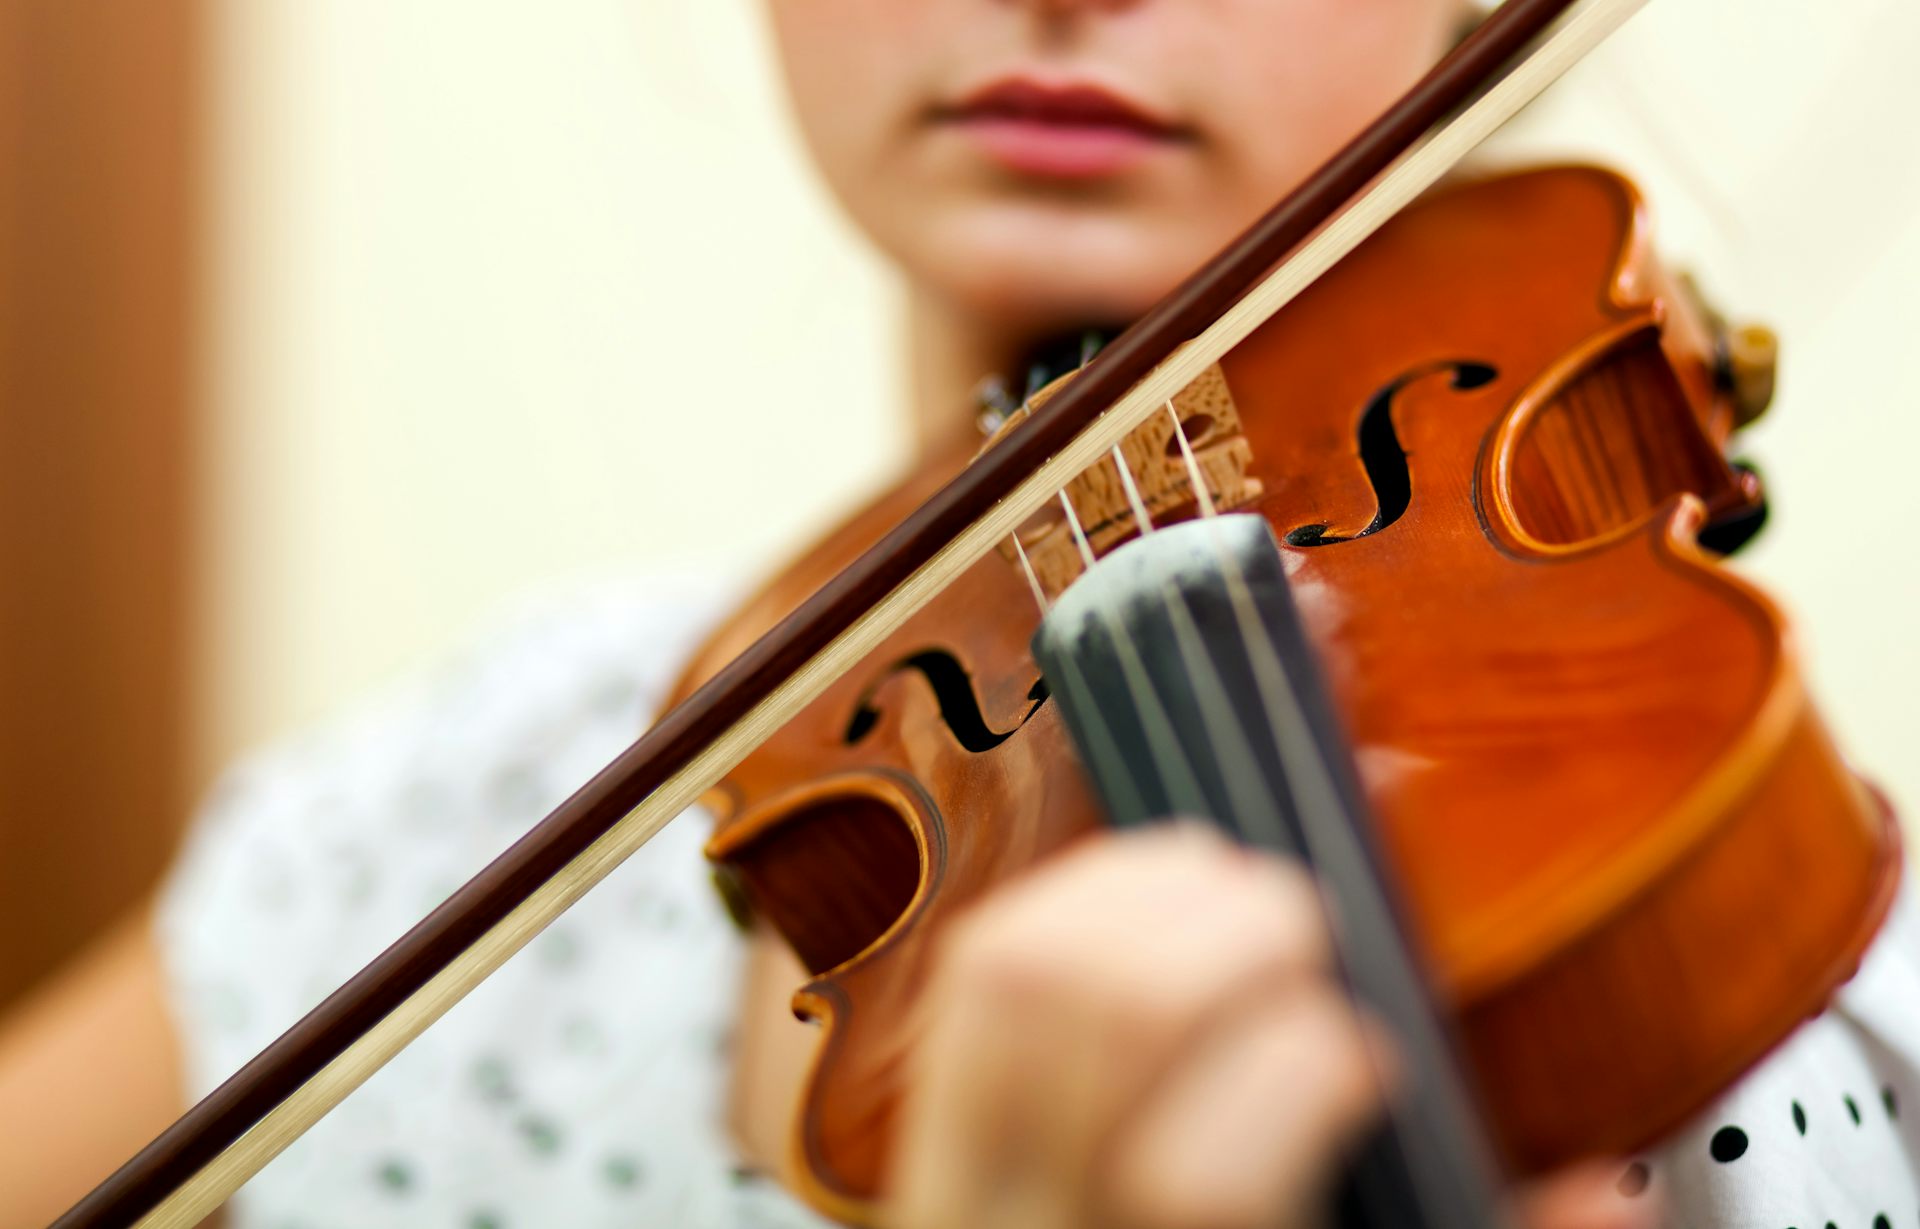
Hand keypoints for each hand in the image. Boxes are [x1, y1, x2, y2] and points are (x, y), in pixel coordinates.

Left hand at [882, 825, 1655, 1228]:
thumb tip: (1610, 1202)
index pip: (1201, 1176)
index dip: (1300, 1070)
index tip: (1367, 1046)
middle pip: (1103, 1022)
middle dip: (1225, 931)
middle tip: (1301, 928)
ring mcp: (960, 1185)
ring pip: (1019, 978)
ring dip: (1138, 892)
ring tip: (1227, 885)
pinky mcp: (929, 1132)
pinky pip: (970, 979)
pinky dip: (1064, 900)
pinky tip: (1143, 892)